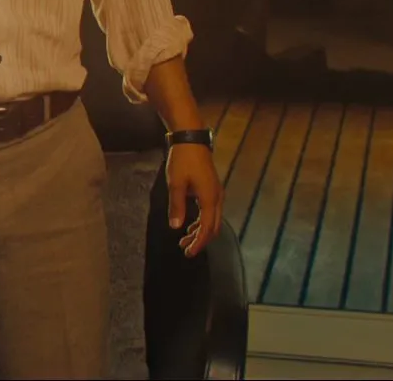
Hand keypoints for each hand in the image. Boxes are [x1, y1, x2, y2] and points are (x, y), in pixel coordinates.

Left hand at [167, 143, 223, 257]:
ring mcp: (216, 193)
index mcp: (210, 199)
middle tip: (185, 249)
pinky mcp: (211, 189)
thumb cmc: (182, 160)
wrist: (191, 140)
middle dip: (200, 240)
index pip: (206, 228)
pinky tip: (190, 225)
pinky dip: (201, 221)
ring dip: (199, 231)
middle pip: (212, 227)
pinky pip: (210, 212)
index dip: (199, 243)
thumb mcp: (175, 183)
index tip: (188, 253)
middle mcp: (217, 198)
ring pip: (212, 220)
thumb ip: (176, 206)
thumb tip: (176, 227)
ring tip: (184, 240)